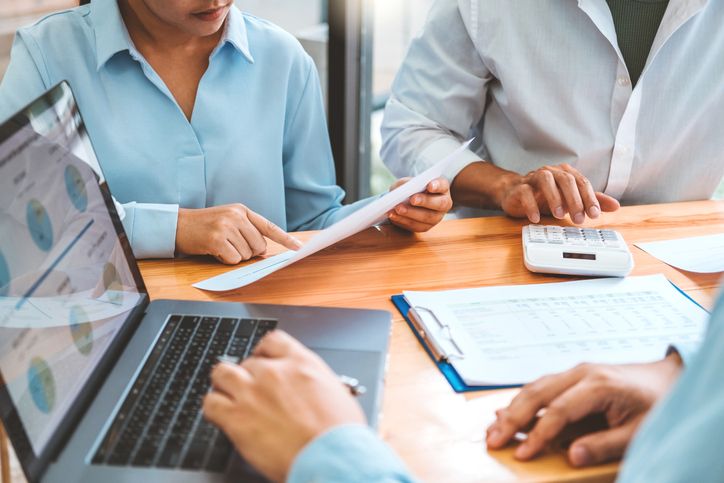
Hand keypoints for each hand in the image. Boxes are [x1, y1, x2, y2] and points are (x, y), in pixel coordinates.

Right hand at [176, 204, 302, 264]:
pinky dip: (226, 260)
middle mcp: (236, 216)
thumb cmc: (205, 226)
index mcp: (242, 210)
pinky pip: (234, 259)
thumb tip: (263, 251)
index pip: (269, 226)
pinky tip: (216, 251)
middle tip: (231, 246)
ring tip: (221, 246)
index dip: (285, 238)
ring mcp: (227, 227)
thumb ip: (247, 231)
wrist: (178, 225)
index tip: (298, 247)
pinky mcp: (217, 239)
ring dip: (235, 256)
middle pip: (259, 246)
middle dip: (249, 252)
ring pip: (247, 254)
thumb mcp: (228, 221)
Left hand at [203, 331, 365, 481]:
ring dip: (224, 385)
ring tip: (229, 397)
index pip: (272, 341)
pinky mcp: (236, 417)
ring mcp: (253, 392)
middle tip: (251, 391)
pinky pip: (211, 403)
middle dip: (248, 376)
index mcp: (301, 363)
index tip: (261, 360)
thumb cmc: (340, 434)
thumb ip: (312, 383)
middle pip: (247, 361)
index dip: (263, 352)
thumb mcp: (335, 393)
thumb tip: (306, 388)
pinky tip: (221, 416)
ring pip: (222, 374)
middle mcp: (274, 372)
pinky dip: (214, 408)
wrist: (331, 458)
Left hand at [388, 177, 452, 231]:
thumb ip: (407, 184)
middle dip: (424, 201)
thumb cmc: (410, 188)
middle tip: (412, 199)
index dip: (437, 186)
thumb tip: (402, 191)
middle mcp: (444, 203)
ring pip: (427, 217)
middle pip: (439, 204)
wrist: (406, 201)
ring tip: (397, 208)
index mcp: (442, 188)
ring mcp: (436, 217)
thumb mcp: (408, 182)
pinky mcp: (426, 227)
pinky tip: (393, 216)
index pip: (443, 186)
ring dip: (411, 213)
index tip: (429, 186)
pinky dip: (403, 221)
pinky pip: (416, 226)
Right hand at [486, 354, 681, 466]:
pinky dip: (522, 400)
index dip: (538, 435)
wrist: (668, 378)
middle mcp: (582, 372)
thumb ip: (605, 445)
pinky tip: (507, 412)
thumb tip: (572, 457)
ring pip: (534, 386)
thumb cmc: (657, 405)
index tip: (522, 455)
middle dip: (512, 418)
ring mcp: (575, 371)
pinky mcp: (572, 375)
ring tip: (493, 429)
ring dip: (512, 408)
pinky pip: (541, 385)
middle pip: (537, 393)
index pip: (558, 411)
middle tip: (492, 440)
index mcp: (599, 385)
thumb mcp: (639, 432)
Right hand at [498, 164, 619, 223]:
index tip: (595, 214)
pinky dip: (531, 205)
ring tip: (560, 215)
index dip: (590, 198)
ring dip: (554, 198)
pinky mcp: (519, 187)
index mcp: (565, 173)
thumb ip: (591, 201)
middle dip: (575, 200)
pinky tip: (536, 218)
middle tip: (579, 219)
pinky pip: (525, 193)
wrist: (515, 192)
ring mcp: (533, 178)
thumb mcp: (570, 199)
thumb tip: (615, 205)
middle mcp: (551, 172)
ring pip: (546, 181)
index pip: (582, 182)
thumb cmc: (544, 195)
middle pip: (566, 180)